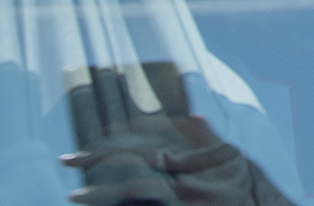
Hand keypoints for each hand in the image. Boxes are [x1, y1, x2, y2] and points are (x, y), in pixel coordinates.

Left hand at [65, 112, 291, 205]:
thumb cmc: (247, 185)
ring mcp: (184, 199)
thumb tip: (191, 115)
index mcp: (195, 154)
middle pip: (134, 163)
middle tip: (66, 160)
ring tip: (73, 196)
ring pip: (135, 192)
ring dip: (101, 194)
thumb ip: (207, 136)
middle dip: (98, 160)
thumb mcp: (230, 154)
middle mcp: (187, 174)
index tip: (100, 136)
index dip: (122, 138)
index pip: (150, 139)